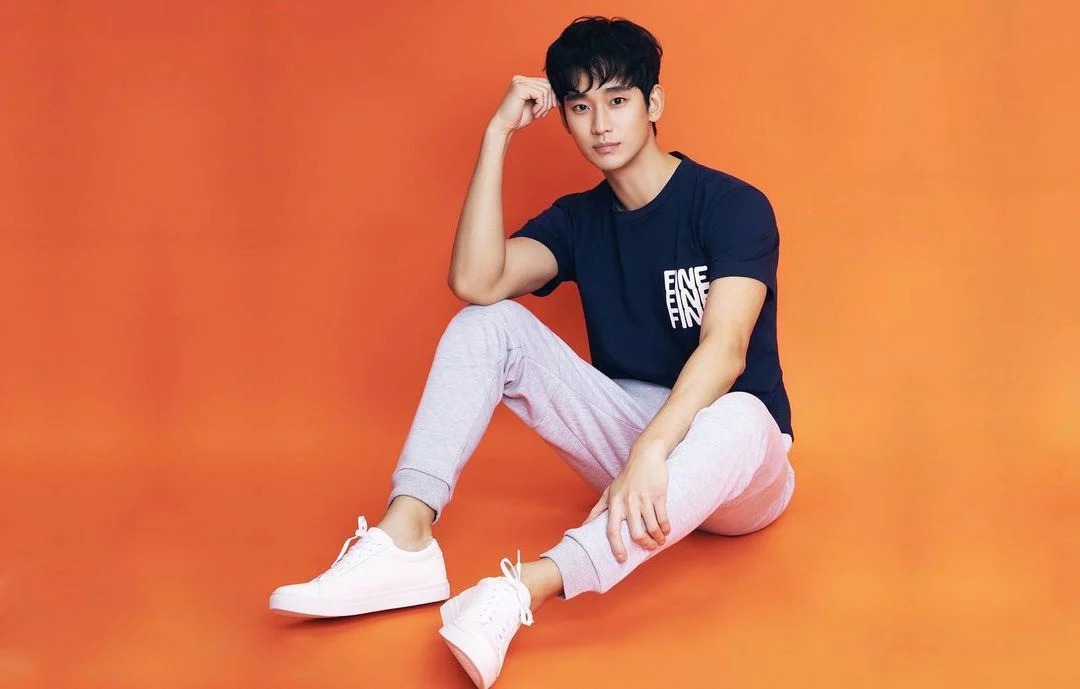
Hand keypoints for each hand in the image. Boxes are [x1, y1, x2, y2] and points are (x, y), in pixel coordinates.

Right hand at [489, 75, 556, 135]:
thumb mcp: (535, 105)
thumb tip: (559, 91)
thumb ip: (544, 97)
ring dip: (545, 105)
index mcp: (523, 81)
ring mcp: (519, 82)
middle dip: (549, 101)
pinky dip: (540, 106)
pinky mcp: (520, 87)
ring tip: (538, 114)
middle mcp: (520, 79)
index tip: (551, 108)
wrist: (504, 126)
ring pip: (545, 90)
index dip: (552, 95)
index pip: (545, 82)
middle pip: (547, 85)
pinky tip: (534, 113)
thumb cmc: (518, 118)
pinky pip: (540, 94)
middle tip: (544, 113)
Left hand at [581, 445, 671, 562]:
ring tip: (659, 541)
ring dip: (658, 538)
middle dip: (644, 544)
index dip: (616, 546)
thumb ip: (597, 509)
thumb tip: (584, 526)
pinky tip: (666, 531)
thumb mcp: (609, 491)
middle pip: (636, 533)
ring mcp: (644, 499)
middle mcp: (628, 502)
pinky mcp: (658, 495)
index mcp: (614, 503)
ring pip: (652, 527)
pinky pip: (663, 518)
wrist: (645, 456)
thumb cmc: (626, 477)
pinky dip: (666, 528)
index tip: (621, 559)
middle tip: (649, 548)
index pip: (611, 529)